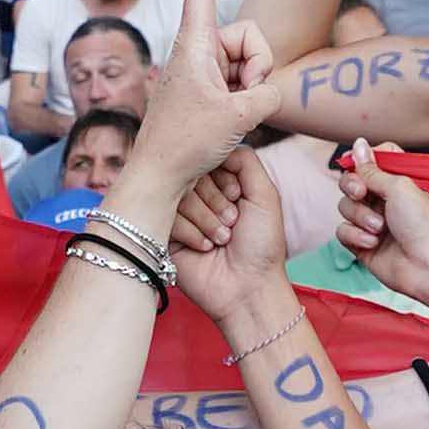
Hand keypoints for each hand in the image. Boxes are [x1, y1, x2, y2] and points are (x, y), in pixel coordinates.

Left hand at [128, 11, 280, 203]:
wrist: (159, 176)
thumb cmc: (186, 143)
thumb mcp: (238, 117)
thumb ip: (268, 95)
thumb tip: (269, 92)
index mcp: (196, 44)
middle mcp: (198, 50)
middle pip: (250, 37)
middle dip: (258, 66)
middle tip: (241, 98)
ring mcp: (204, 70)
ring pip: (251, 62)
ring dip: (252, 88)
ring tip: (231, 115)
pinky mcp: (208, 89)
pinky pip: (243, 82)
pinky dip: (246, 99)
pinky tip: (231, 122)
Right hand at [165, 166, 283, 348]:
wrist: (248, 288)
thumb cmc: (262, 245)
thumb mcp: (265, 194)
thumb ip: (245, 158)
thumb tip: (217, 140)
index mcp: (220, 182)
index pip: (207, 156)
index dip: (223, 177)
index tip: (239, 198)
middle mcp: (198, 194)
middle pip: (191, 172)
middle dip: (215, 199)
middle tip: (233, 222)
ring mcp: (179, 213)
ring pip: (178, 193)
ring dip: (205, 218)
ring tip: (221, 239)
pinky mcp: (163, 234)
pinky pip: (166, 216)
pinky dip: (190, 232)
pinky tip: (204, 248)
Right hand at [333, 152, 428, 304]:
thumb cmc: (425, 226)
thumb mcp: (400, 186)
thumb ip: (373, 168)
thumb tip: (359, 145)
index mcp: (398, 183)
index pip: (371, 162)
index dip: (363, 163)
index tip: (363, 167)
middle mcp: (384, 201)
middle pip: (351, 183)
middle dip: (353, 187)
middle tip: (363, 194)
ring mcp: (373, 223)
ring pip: (345, 207)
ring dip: (360, 216)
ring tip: (380, 228)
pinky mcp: (363, 245)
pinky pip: (342, 231)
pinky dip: (355, 236)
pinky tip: (373, 243)